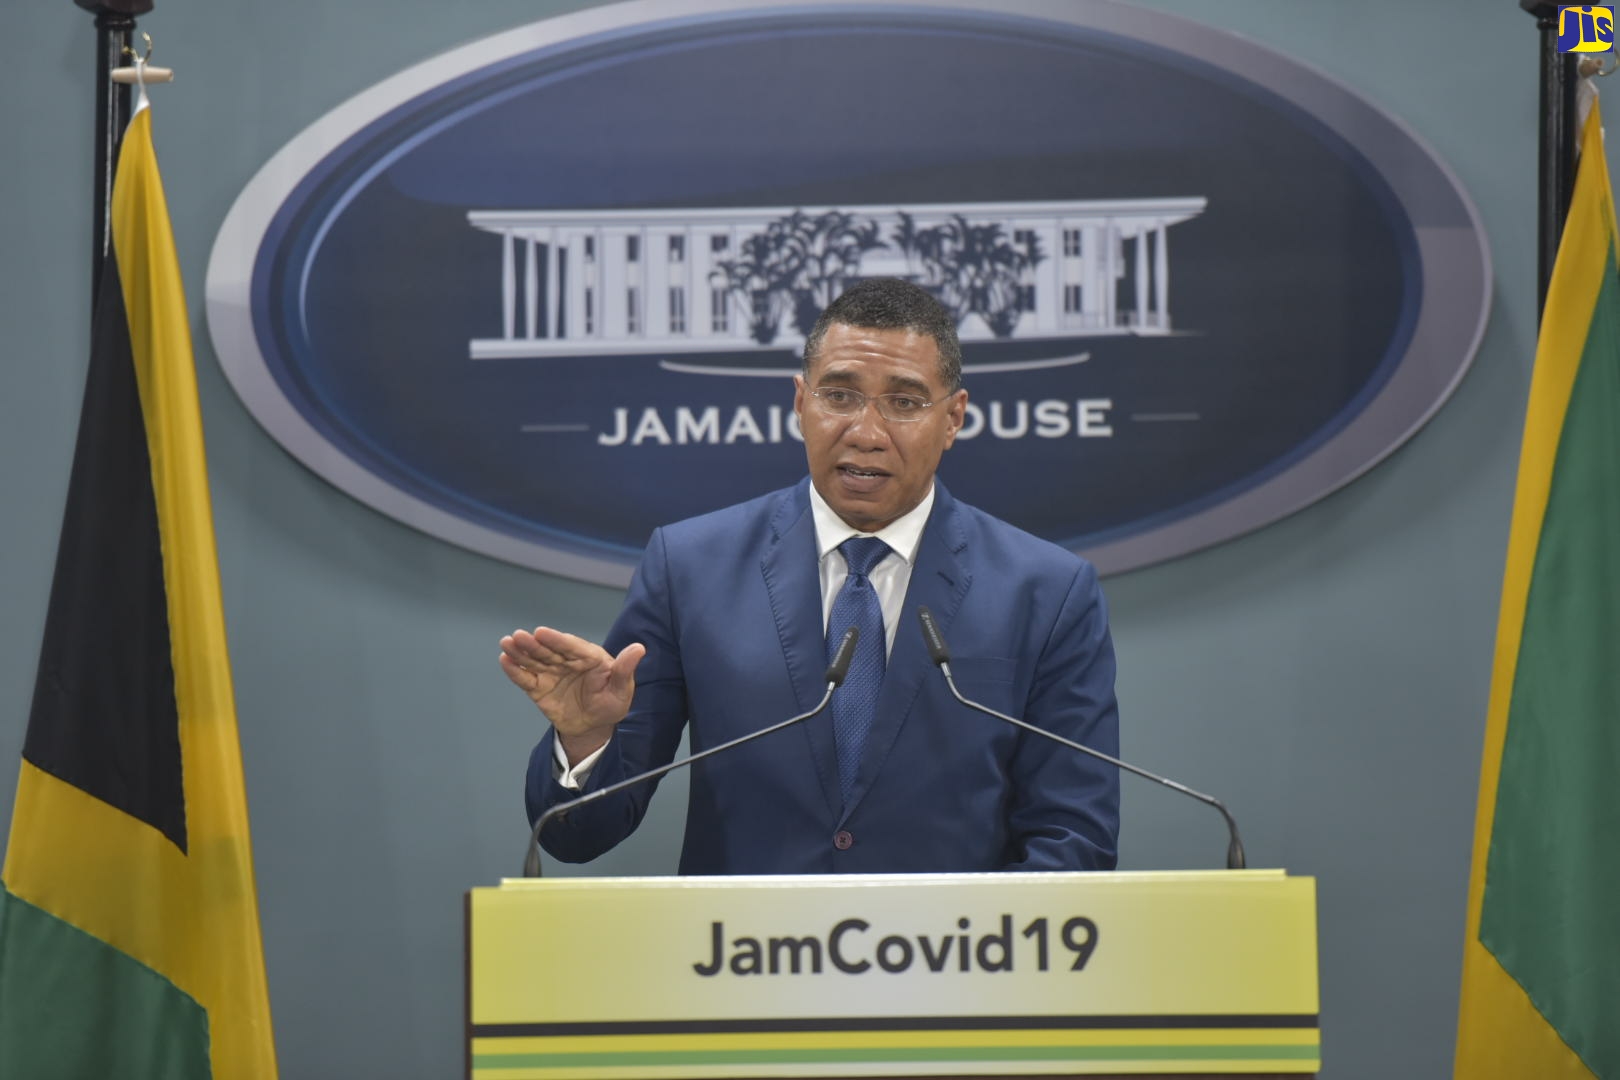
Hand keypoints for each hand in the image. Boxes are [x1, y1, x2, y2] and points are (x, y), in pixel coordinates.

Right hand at [499, 627, 645, 762]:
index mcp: (588, 657)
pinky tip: (504, 660)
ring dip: (520, 652)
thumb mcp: (621, 689)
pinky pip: (526, 679)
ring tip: (506, 643)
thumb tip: (639, 647)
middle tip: (517, 636)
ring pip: (534, 661)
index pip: (571, 646)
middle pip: (548, 651)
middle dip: (533, 644)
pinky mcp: (539, 688)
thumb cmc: (611, 703)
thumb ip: (624, 670)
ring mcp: (551, 673)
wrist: (594, 725)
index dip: (556, 640)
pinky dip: (515, 671)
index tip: (541, 632)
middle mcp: (567, 661)